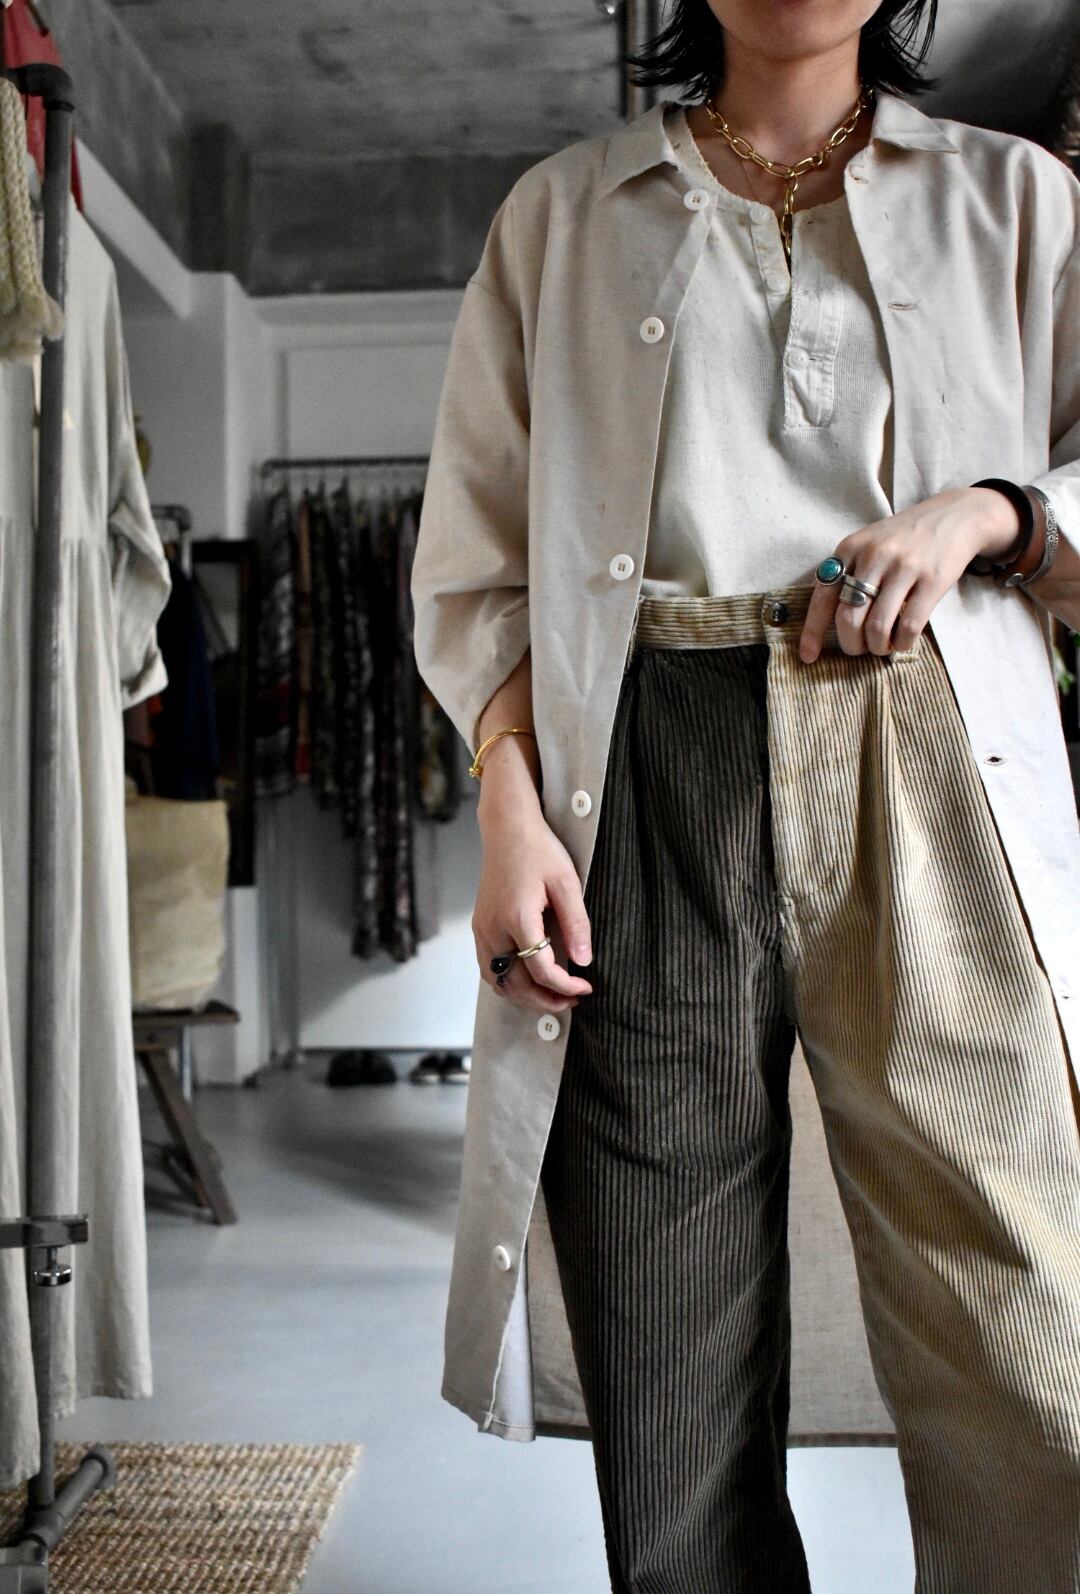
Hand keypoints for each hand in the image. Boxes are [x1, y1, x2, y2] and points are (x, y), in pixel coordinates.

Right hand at [473, 805, 593, 1013]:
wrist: (507, 828)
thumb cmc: (538, 849)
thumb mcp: (566, 883)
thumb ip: (576, 924)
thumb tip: (584, 961)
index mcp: (518, 918)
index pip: (542, 971)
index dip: (566, 987)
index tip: (586, 988)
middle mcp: (494, 929)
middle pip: (516, 985)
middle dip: (545, 1000)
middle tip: (572, 1002)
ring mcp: (482, 929)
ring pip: (498, 981)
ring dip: (524, 996)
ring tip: (552, 997)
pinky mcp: (479, 926)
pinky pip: (489, 967)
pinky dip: (508, 982)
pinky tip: (528, 981)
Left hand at [799, 486, 1021, 662]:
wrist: (954, 516)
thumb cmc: (903, 539)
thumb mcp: (868, 544)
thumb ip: (848, 574)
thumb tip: (829, 623)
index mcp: (850, 548)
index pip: (823, 598)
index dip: (813, 632)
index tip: (808, 657)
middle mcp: (874, 556)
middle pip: (848, 618)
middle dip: (851, 644)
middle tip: (859, 649)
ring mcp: (904, 567)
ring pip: (877, 626)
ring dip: (877, 647)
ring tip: (882, 646)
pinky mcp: (932, 579)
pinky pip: (909, 625)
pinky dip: (902, 643)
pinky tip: (903, 641)